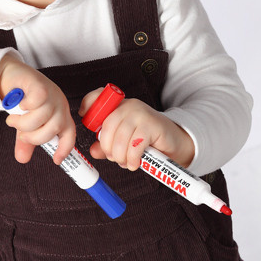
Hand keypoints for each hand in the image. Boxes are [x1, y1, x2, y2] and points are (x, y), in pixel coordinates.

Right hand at [0, 53, 75, 163]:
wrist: (11, 76)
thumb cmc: (22, 99)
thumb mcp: (25, 124)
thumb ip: (26, 141)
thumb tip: (22, 159)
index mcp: (60, 116)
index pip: (69, 135)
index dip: (65, 149)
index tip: (56, 160)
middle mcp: (59, 106)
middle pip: (54, 129)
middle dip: (34, 137)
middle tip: (21, 134)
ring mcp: (51, 95)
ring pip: (43, 117)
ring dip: (23, 123)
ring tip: (12, 120)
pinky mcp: (40, 85)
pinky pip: (37, 100)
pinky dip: (26, 106)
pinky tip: (19, 105)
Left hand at [78, 88, 194, 169]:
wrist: (174, 142)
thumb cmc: (146, 140)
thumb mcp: (123, 141)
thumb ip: (107, 145)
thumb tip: (93, 151)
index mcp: (119, 106)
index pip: (99, 97)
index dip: (89, 106)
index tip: (86, 121)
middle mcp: (129, 106)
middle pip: (107, 126)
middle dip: (108, 148)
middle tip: (115, 158)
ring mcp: (141, 114)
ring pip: (120, 139)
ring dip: (121, 157)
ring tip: (126, 162)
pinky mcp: (152, 125)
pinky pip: (134, 146)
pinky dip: (132, 159)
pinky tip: (135, 163)